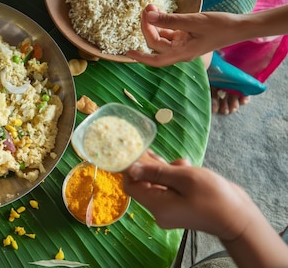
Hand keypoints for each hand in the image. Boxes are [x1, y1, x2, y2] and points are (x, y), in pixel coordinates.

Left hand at [123, 154, 254, 240]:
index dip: (131, 169)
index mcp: (157, 205)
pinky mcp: (180, 207)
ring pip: (158, 184)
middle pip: (143, 184)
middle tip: (160, 155)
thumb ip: (156, 172)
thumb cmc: (214, 196)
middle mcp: (159, 211)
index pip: (131, 185)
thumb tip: (131, 167)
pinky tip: (187, 169)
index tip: (138, 153)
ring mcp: (170, 210)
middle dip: (150, 167)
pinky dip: (175, 177)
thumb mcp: (184, 178)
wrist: (240, 218)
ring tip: (181, 164)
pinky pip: (170, 189)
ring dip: (166, 170)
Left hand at [126, 4, 237, 65]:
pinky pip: (170, 32)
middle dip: (147, 27)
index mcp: (182, 53)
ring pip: (162, 37)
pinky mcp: (187, 37)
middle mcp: (180, 51)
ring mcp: (184, 44)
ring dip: (154, 23)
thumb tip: (148, 15)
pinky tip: (160, 12)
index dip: (140, 57)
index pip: (155, 59)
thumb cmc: (219, 26)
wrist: (239, 27)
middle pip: (156, 44)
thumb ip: (169, 19)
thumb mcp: (193, 21)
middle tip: (146, 9)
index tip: (127, 51)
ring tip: (151, 6)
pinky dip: (163, 22)